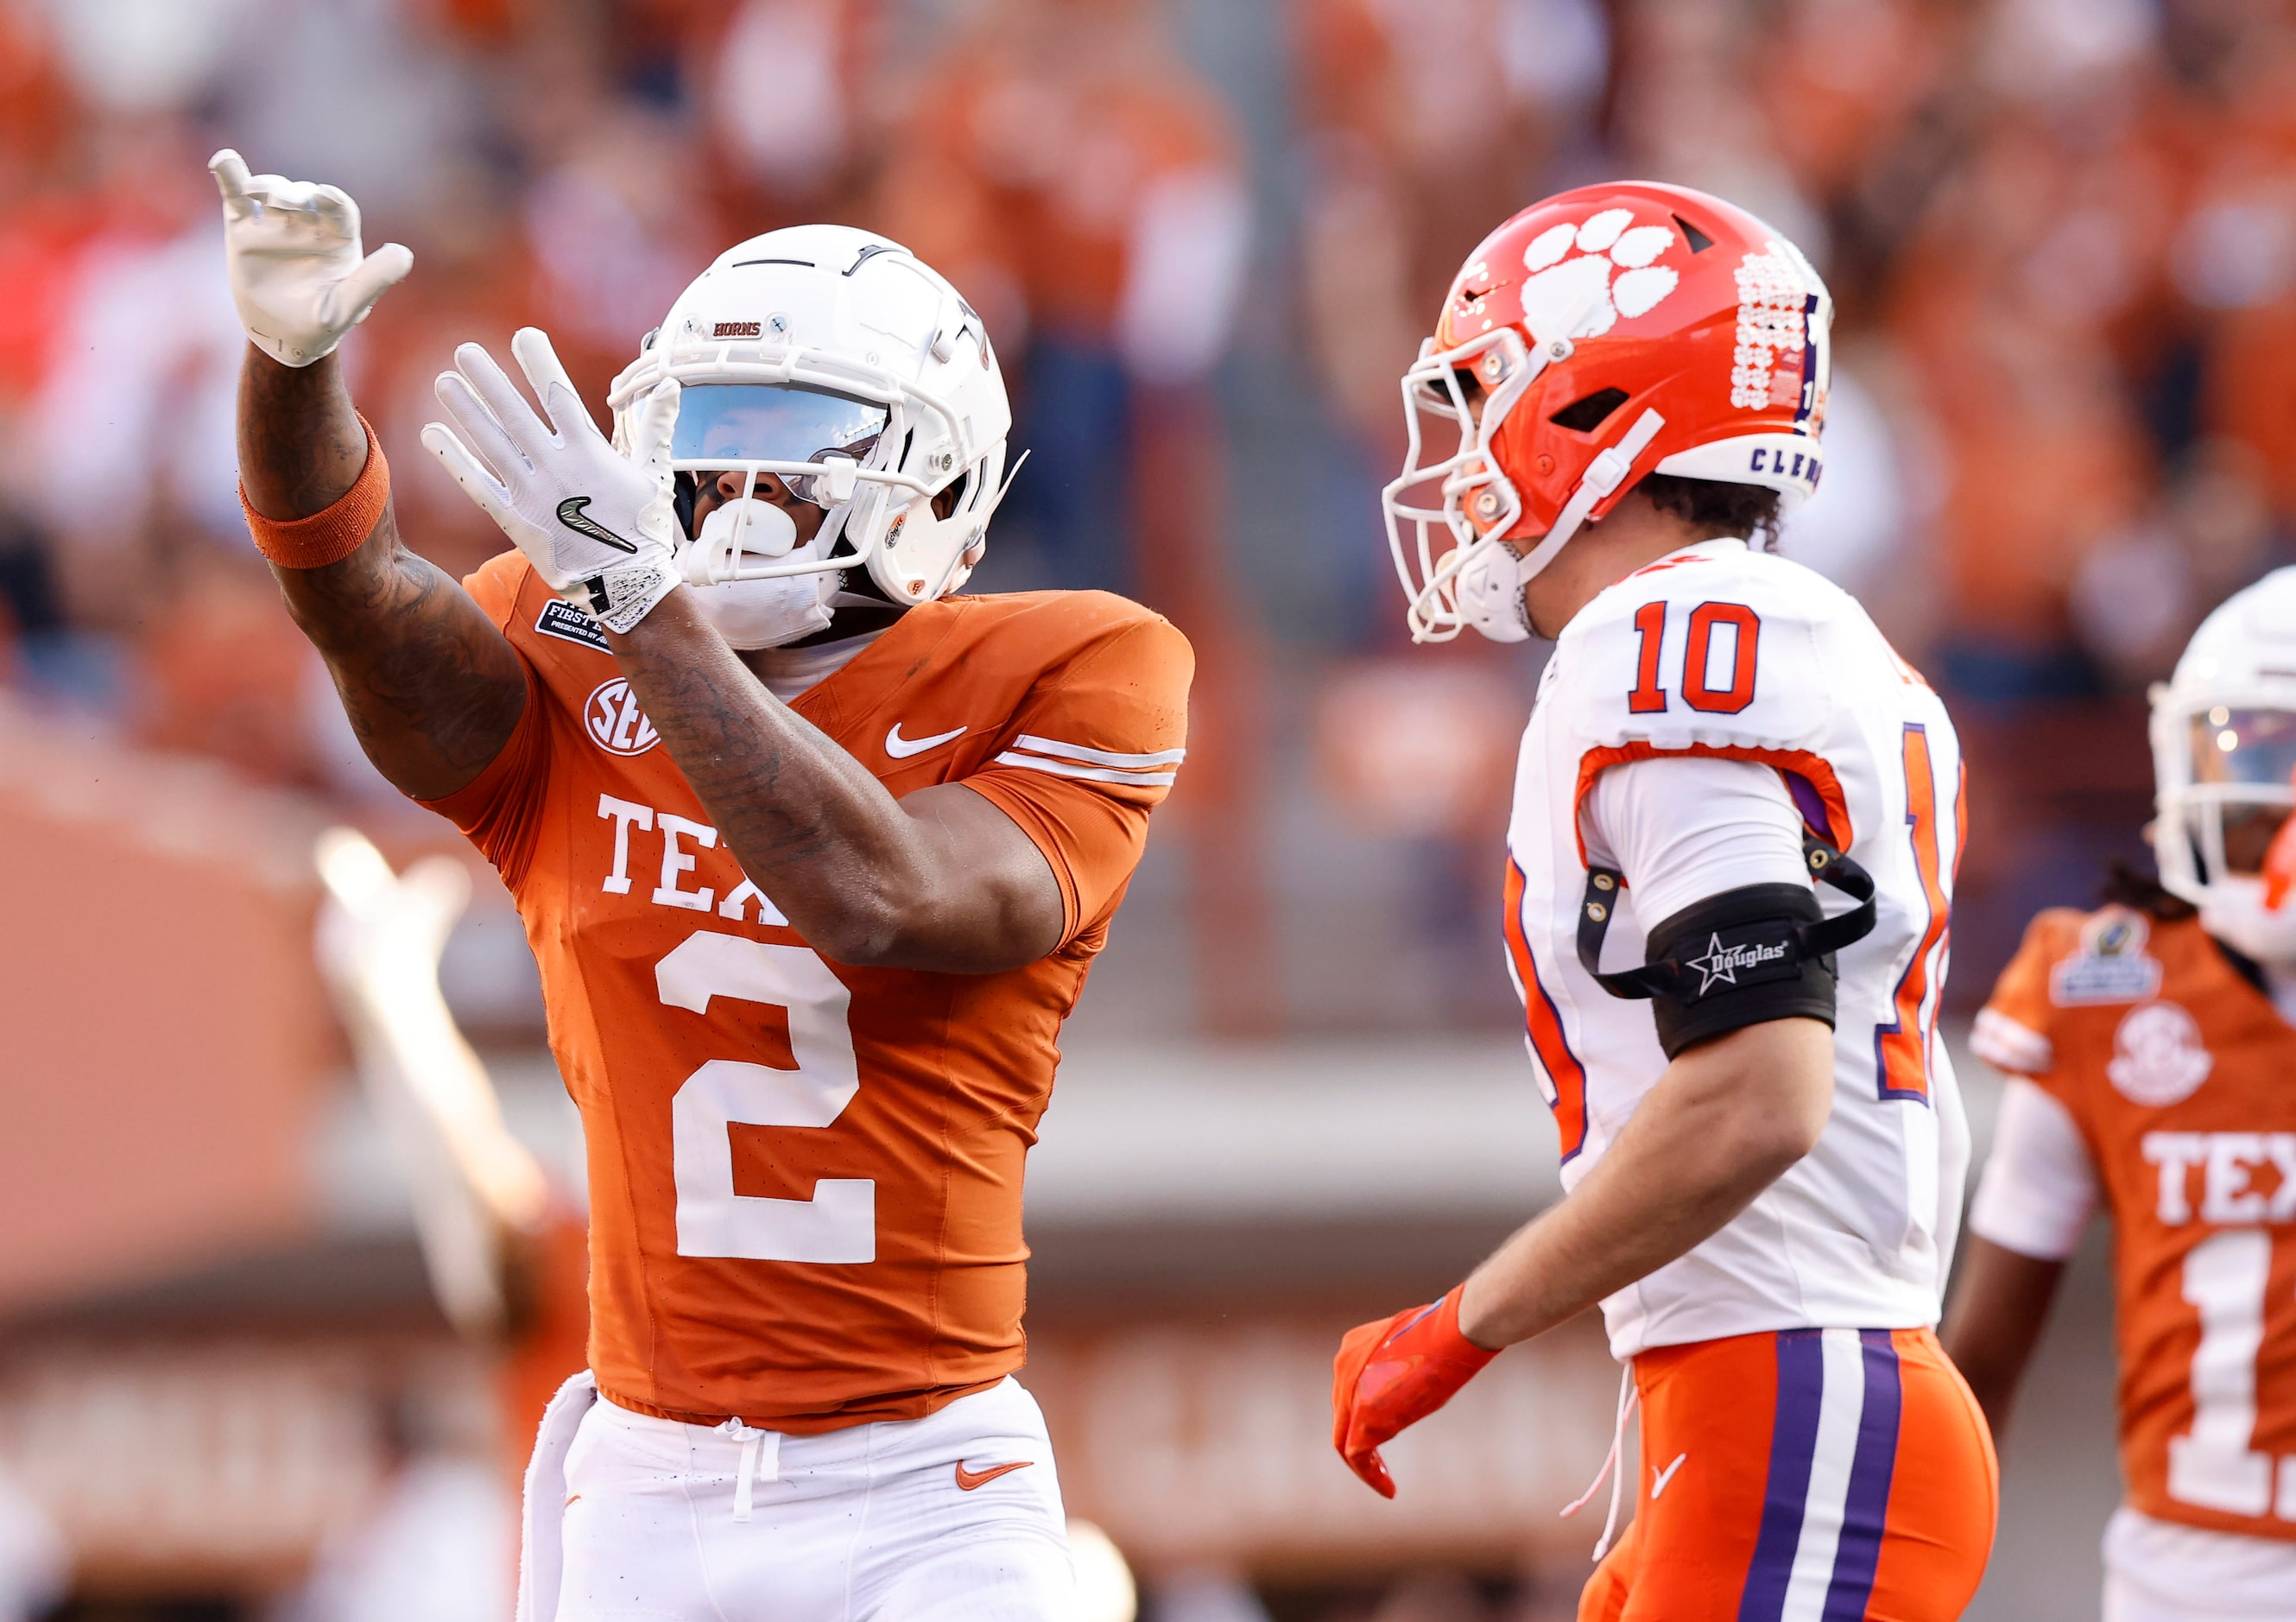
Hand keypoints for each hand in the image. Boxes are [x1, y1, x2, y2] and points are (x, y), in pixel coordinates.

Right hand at [210, 149, 411, 367]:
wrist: (282, 337)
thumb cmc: (321, 324)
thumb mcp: (347, 306)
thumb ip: (373, 280)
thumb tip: (404, 254)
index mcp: (339, 239)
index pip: (341, 210)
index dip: (333, 200)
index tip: (325, 196)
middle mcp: (310, 225)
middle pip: (305, 196)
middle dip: (296, 195)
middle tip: (284, 202)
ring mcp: (277, 224)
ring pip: (274, 193)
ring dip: (268, 187)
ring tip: (259, 192)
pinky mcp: (245, 229)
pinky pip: (237, 198)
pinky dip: (231, 178)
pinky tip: (224, 160)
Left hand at [422, 329, 684, 633]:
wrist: (627, 586)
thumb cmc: (645, 529)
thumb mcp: (655, 473)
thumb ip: (656, 426)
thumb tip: (668, 386)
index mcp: (590, 452)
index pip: (559, 396)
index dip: (540, 363)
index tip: (523, 334)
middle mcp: (556, 468)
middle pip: (515, 414)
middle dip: (489, 380)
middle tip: (465, 350)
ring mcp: (532, 494)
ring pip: (491, 443)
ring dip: (466, 411)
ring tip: (444, 382)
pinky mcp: (514, 520)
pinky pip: (477, 484)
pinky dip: (454, 458)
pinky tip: (432, 434)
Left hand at [1331, 1288, 1495, 1497]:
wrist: (1455, 1332)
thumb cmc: (1448, 1336)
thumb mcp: (1415, 1350)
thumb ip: (1398, 1371)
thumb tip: (1404, 1393)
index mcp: (1354, 1346)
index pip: (1349, 1390)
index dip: (1364, 1415)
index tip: (1384, 1435)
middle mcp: (1344, 1364)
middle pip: (1343, 1415)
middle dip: (1362, 1442)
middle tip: (1381, 1467)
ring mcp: (1350, 1387)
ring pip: (1344, 1436)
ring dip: (1365, 1464)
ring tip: (1385, 1483)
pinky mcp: (1364, 1411)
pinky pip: (1355, 1453)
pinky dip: (1370, 1474)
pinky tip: (1389, 1489)